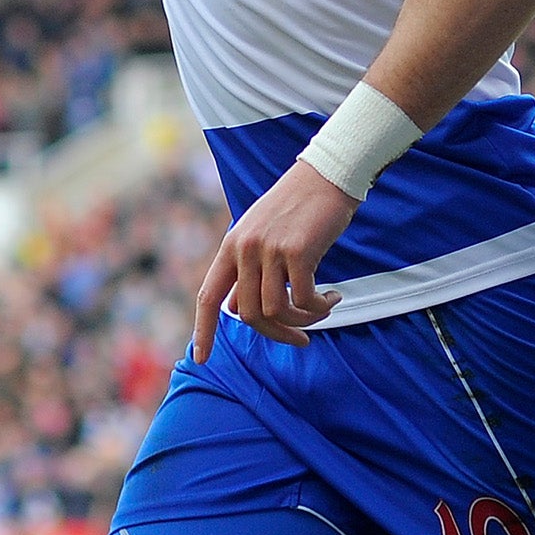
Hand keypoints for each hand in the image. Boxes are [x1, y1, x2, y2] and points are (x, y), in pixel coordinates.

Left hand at [193, 160, 357, 362]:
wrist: (327, 175)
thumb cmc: (297, 208)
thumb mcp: (261, 236)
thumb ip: (247, 270)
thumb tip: (236, 310)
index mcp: (232, 246)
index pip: (209, 295)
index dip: (204, 330)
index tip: (201, 359)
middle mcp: (245, 248)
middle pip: (250, 315)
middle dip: (277, 334)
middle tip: (302, 338)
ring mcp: (269, 249)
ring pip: (276, 311)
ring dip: (303, 321)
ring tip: (323, 310)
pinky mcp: (297, 251)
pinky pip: (304, 300)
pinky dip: (320, 308)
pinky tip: (333, 298)